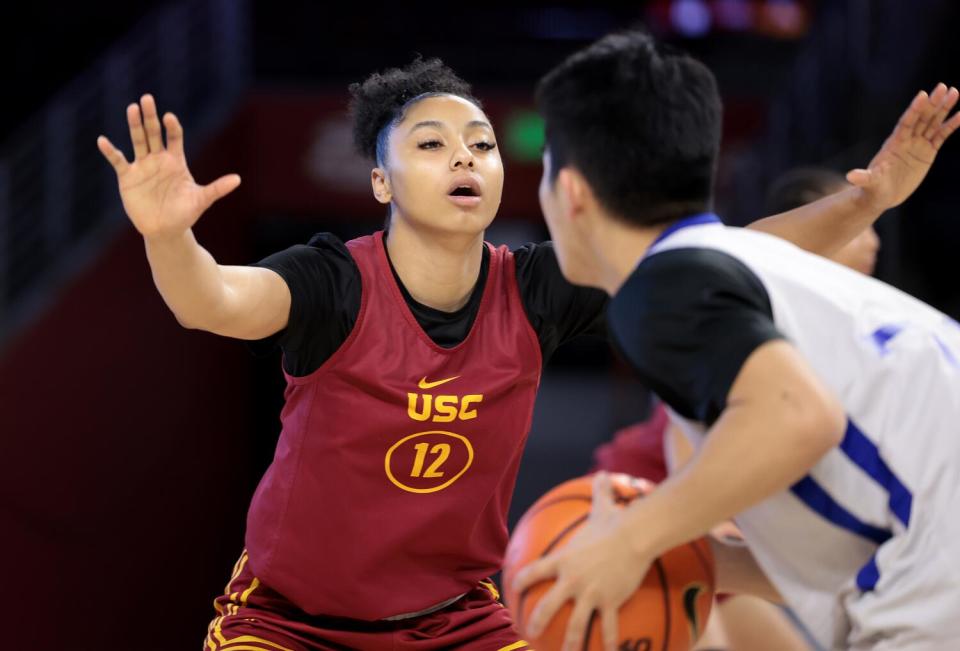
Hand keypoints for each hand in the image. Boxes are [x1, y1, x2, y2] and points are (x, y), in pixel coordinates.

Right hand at [97, 94, 240, 241]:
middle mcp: (158, 159)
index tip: (170, 117)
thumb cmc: (185, 213)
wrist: (166, 230)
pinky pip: (118, 161)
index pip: (175, 138)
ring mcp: (142, 166)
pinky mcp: (128, 177)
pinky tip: (103, 140)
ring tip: (131, 108)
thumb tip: (238, 180)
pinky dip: (110, 152)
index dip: (172, 127)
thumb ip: (217, 189)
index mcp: (176, 161)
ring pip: (137, 141)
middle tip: (147, 98)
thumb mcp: (201, 200)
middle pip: (154, 133)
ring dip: (134, 125)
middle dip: (151, 117)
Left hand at [512, 473, 652, 650]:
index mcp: (563, 560)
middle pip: (547, 606)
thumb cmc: (616, 521)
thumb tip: (601, 474)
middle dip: (536, 622)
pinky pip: (608, 628)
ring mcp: (590, 594)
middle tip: (528, 632)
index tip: (513, 589)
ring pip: (575, 625)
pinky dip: (609, 644)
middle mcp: (571, 580)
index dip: (521, 581)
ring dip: (568, 644)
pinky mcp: (609, 602)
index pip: (534, 572)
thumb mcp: (602, 507)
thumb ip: (598, 493)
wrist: (634, 536)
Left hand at [847, 83, 959, 210]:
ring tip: (955, 93)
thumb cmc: (872, 188)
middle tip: (943, 87)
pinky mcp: (927, 152)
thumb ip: (863, 178)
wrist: (881, 195)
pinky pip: (941, 136)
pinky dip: (951, 126)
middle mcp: (907, 140)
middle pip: (921, 118)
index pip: (906, 123)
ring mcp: (918, 145)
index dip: (913, 110)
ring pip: (933, 123)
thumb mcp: (869, 183)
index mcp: (893, 143)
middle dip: (932, 103)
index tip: (922, 95)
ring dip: (944, 109)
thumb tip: (850, 177)